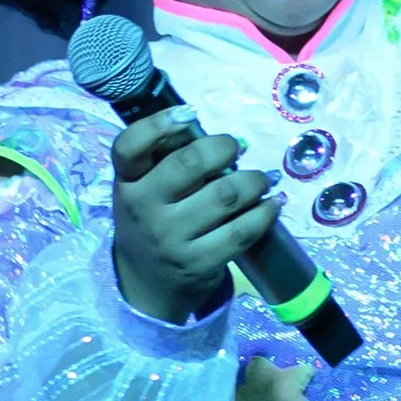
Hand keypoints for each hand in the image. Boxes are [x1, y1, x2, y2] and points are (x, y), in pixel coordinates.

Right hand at [110, 106, 278, 322]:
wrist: (148, 286)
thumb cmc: (153, 223)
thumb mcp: (143, 191)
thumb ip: (166, 160)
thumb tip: (218, 137)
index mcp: (127, 184)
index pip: (129, 146)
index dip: (158, 124)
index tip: (189, 114)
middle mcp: (144, 209)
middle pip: (188, 163)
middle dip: (223, 147)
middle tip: (237, 148)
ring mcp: (171, 239)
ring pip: (224, 195)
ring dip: (253, 180)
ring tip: (261, 179)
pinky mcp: (199, 263)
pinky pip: (242, 231)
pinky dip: (265, 212)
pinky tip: (273, 204)